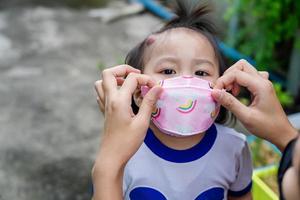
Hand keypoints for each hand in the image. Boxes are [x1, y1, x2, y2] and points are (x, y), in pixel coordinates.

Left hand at [92, 65, 161, 199]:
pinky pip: (101, 93)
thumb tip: (158, 87)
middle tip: (137, 75)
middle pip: (109, 73)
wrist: (111, 157)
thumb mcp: (142, 123)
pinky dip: (109, 88)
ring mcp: (104, 106)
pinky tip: (121, 96)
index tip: (155, 88)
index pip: (132, 78)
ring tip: (128, 84)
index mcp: (119, 101)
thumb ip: (149, 103)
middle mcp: (109, 100)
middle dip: (124, 69)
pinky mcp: (104, 112)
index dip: (146, 79)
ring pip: (101, 82)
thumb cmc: (127, 143)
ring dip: (114, 78)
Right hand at [212, 59, 297, 151]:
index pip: (236, 74)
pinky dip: (239, 81)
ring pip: (244, 69)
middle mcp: (263, 81)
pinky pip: (248, 76)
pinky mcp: (261, 87)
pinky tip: (237, 92)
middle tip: (223, 90)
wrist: (281, 133)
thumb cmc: (267, 127)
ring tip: (231, 92)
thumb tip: (214, 92)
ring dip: (233, 78)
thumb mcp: (246, 117)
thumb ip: (230, 103)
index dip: (223, 81)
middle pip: (241, 65)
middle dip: (228, 76)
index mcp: (261, 86)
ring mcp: (263, 83)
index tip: (215, 93)